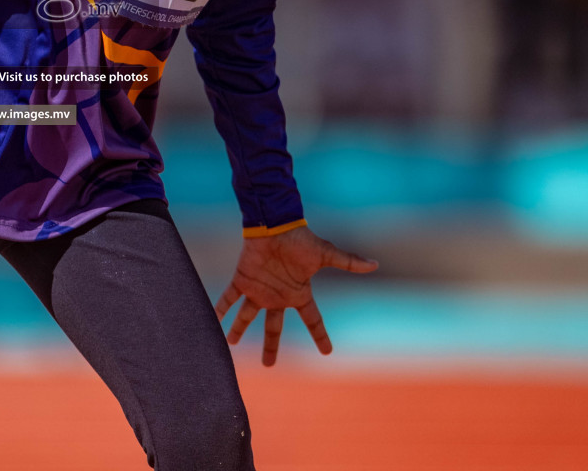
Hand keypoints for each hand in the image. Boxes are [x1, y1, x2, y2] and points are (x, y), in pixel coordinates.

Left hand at [215, 225, 376, 366]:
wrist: (277, 223)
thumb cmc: (301, 240)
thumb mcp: (326, 255)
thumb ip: (348, 263)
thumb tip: (375, 264)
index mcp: (298, 293)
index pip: (312, 319)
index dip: (320, 335)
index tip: (327, 351)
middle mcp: (277, 296)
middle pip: (273, 326)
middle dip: (270, 345)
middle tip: (268, 364)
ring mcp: (258, 289)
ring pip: (247, 315)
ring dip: (238, 328)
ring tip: (229, 343)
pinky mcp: (242, 279)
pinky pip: (228, 297)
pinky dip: (220, 308)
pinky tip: (212, 320)